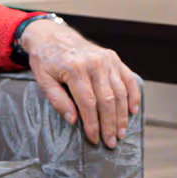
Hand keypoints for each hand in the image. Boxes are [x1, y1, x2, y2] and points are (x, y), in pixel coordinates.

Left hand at [22, 20, 139, 147]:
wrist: (52, 35)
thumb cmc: (46, 60)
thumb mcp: (43, 80)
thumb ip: (58, 100)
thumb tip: (74, 120)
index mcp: (75, 69)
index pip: (88, 104)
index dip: (93, 124)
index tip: (94, 139)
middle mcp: (94, 63)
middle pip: (107, 100)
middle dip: (110, 124)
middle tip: (111, 142)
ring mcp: (106, 59)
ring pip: (120, 92)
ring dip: (122, 115)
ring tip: (121, 132)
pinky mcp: (113, 57)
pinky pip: (128, 78)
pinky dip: (133, 95)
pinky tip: (132, 111)